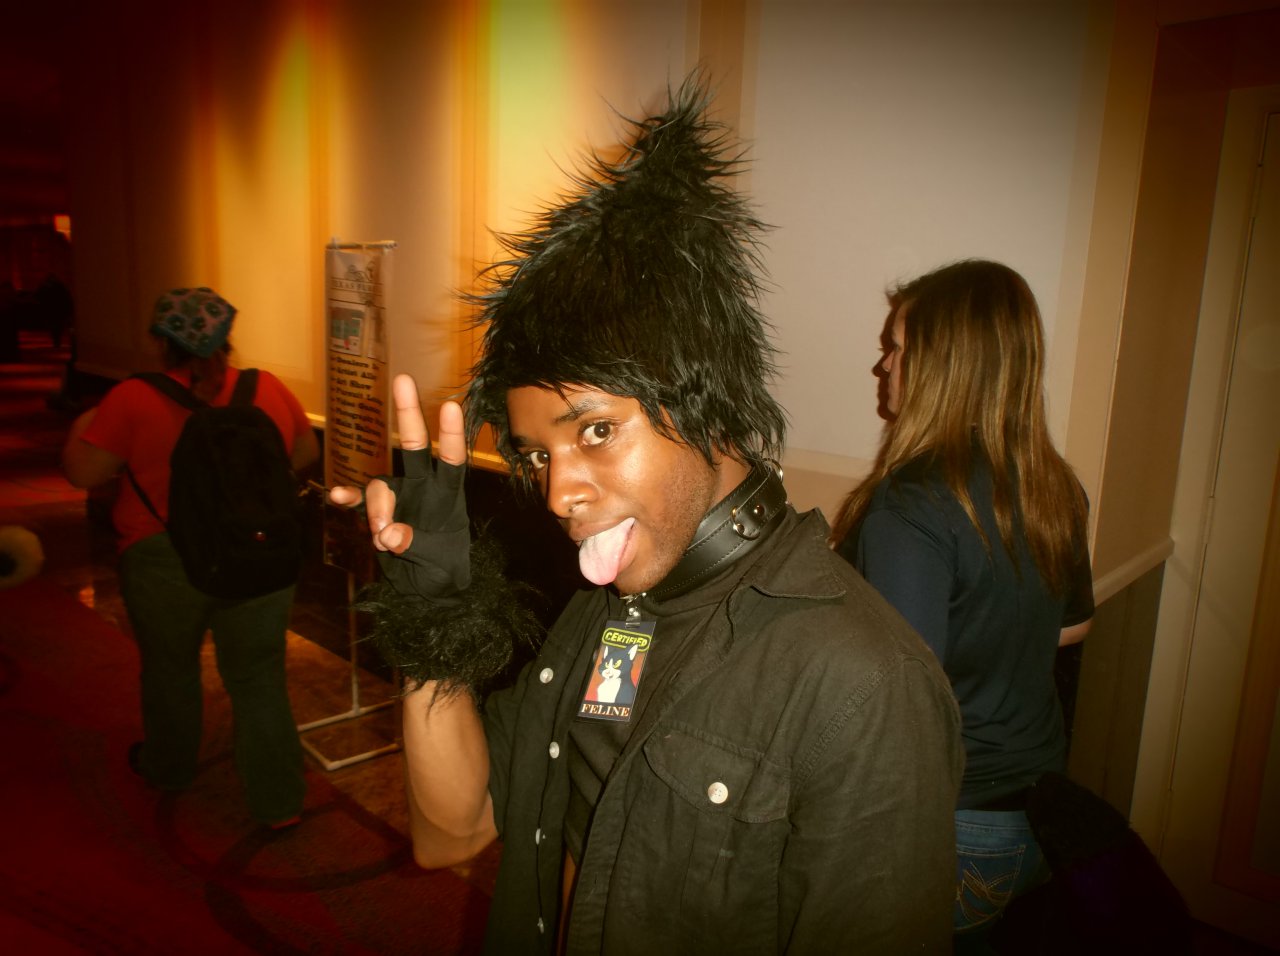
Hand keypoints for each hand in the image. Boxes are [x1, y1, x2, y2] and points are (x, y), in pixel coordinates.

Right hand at [329, 374, 469, 600]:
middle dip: (408, 414)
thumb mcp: (440, 564)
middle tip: (404, 381)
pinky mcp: (377, 513)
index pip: (451, 460)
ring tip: (382, 538)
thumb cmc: (443, 573)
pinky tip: (336, 497)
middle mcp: (422, 488)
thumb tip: (390, 533)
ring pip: (381, 485)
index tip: (451, 405)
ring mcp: (398, 498)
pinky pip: (358, 500)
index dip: (451, 434)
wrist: (425, 593)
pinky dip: (348, 498)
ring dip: (377, 508)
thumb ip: (417, 546)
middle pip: (413, 447)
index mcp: (447, 496)